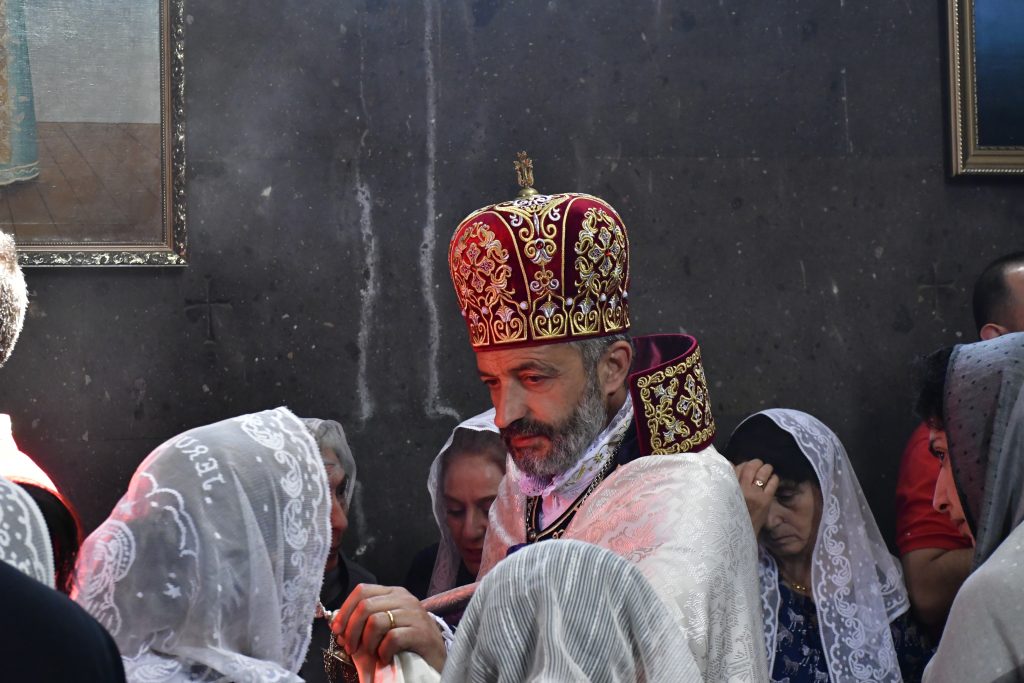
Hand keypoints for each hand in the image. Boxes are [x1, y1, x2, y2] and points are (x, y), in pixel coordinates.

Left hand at [331, 584, 446, 673]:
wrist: (435, 658)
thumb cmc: (405, 643)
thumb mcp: (384, 627)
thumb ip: (364, 621)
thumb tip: (337, 625)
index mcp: (393, 593)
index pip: (362, 590)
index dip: (345, 610)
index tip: (337, 630)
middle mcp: (404, 599)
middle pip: (365, 606)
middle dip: (351, 630)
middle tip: (351, 648)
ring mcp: (414, 614)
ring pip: (376, 621)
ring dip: (367, 643)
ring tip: (372, 653)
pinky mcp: (422, 633)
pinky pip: (392, 638)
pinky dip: (383, 651)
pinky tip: (385, 657)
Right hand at [733, 459, 778, 535]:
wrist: (737, 538)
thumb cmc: (728, 518)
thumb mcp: (722, 500)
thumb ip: (726, 484)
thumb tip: (731, 467)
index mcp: (727, 487)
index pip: (735, 467)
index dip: (742, 465)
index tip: (744, 467)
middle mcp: (740, 488)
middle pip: (750, 466)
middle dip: (755, 463)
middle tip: (758, 465)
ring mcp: (754, 494)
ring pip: (763, 471)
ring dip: (766, 468)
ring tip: (766, 470)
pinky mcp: (765, 500)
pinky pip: (773, 482)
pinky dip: (774, 478)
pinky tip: (773, 479)